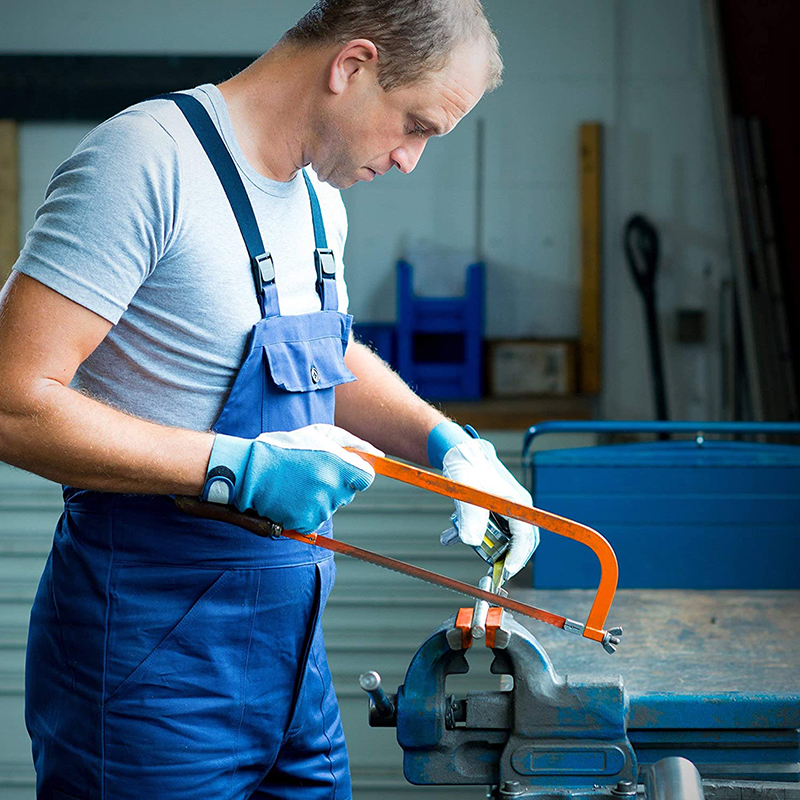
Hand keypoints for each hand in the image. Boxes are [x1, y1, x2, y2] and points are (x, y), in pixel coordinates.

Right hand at [203, 423, 381, 532]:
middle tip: (309, 472)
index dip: (355, 472)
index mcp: (340, 464)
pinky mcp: (306, 522)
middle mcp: (333, 488)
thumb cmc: (286, 447)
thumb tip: (380, 456)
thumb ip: (354, 443)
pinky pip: (316, 519)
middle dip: (335, 483)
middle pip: (348, 492)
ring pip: (331, 506)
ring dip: (319, 497)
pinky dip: (306, 511)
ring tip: (296, 483)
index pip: (366, 478)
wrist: (249, 470)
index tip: (340, 468)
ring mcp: (320, 507)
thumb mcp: (320, 433)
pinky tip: (292, 497)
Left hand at [428, 422, 538, 578]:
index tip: (505, 571)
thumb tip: (470, 541)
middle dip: (506, 556)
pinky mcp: (494, 508)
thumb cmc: (468, 467)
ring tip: (466, 543)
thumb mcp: (468, 495)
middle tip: (493, 570)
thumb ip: (470, 518)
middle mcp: (516, 506)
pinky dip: (473, 533)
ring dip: (486, 544)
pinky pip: (489, 527)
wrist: (460, 451)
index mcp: (517, 503)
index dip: (517, 556)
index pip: (526, 536)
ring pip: (503, 535)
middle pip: (520, 540)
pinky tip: (451, 535)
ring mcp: (506, 507)